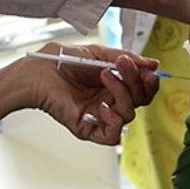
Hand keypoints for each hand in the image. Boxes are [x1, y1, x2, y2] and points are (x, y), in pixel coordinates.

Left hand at [19, 45, 159, 144]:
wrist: (37, 72)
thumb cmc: (61, 61)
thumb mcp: (98, 53)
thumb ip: (126, 58)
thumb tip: (151, 64)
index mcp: (113, 85)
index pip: (141, 89)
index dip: (148, 82)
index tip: (149, 70)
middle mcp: (109, 101)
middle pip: (140, 101)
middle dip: (137, 82)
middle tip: (124, 65)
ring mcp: (99, 116)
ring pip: (129, 114)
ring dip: (122, 92)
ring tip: (104, 75)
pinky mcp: (88, 129)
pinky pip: (113, 135)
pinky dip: (113, 120)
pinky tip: (102, 105)